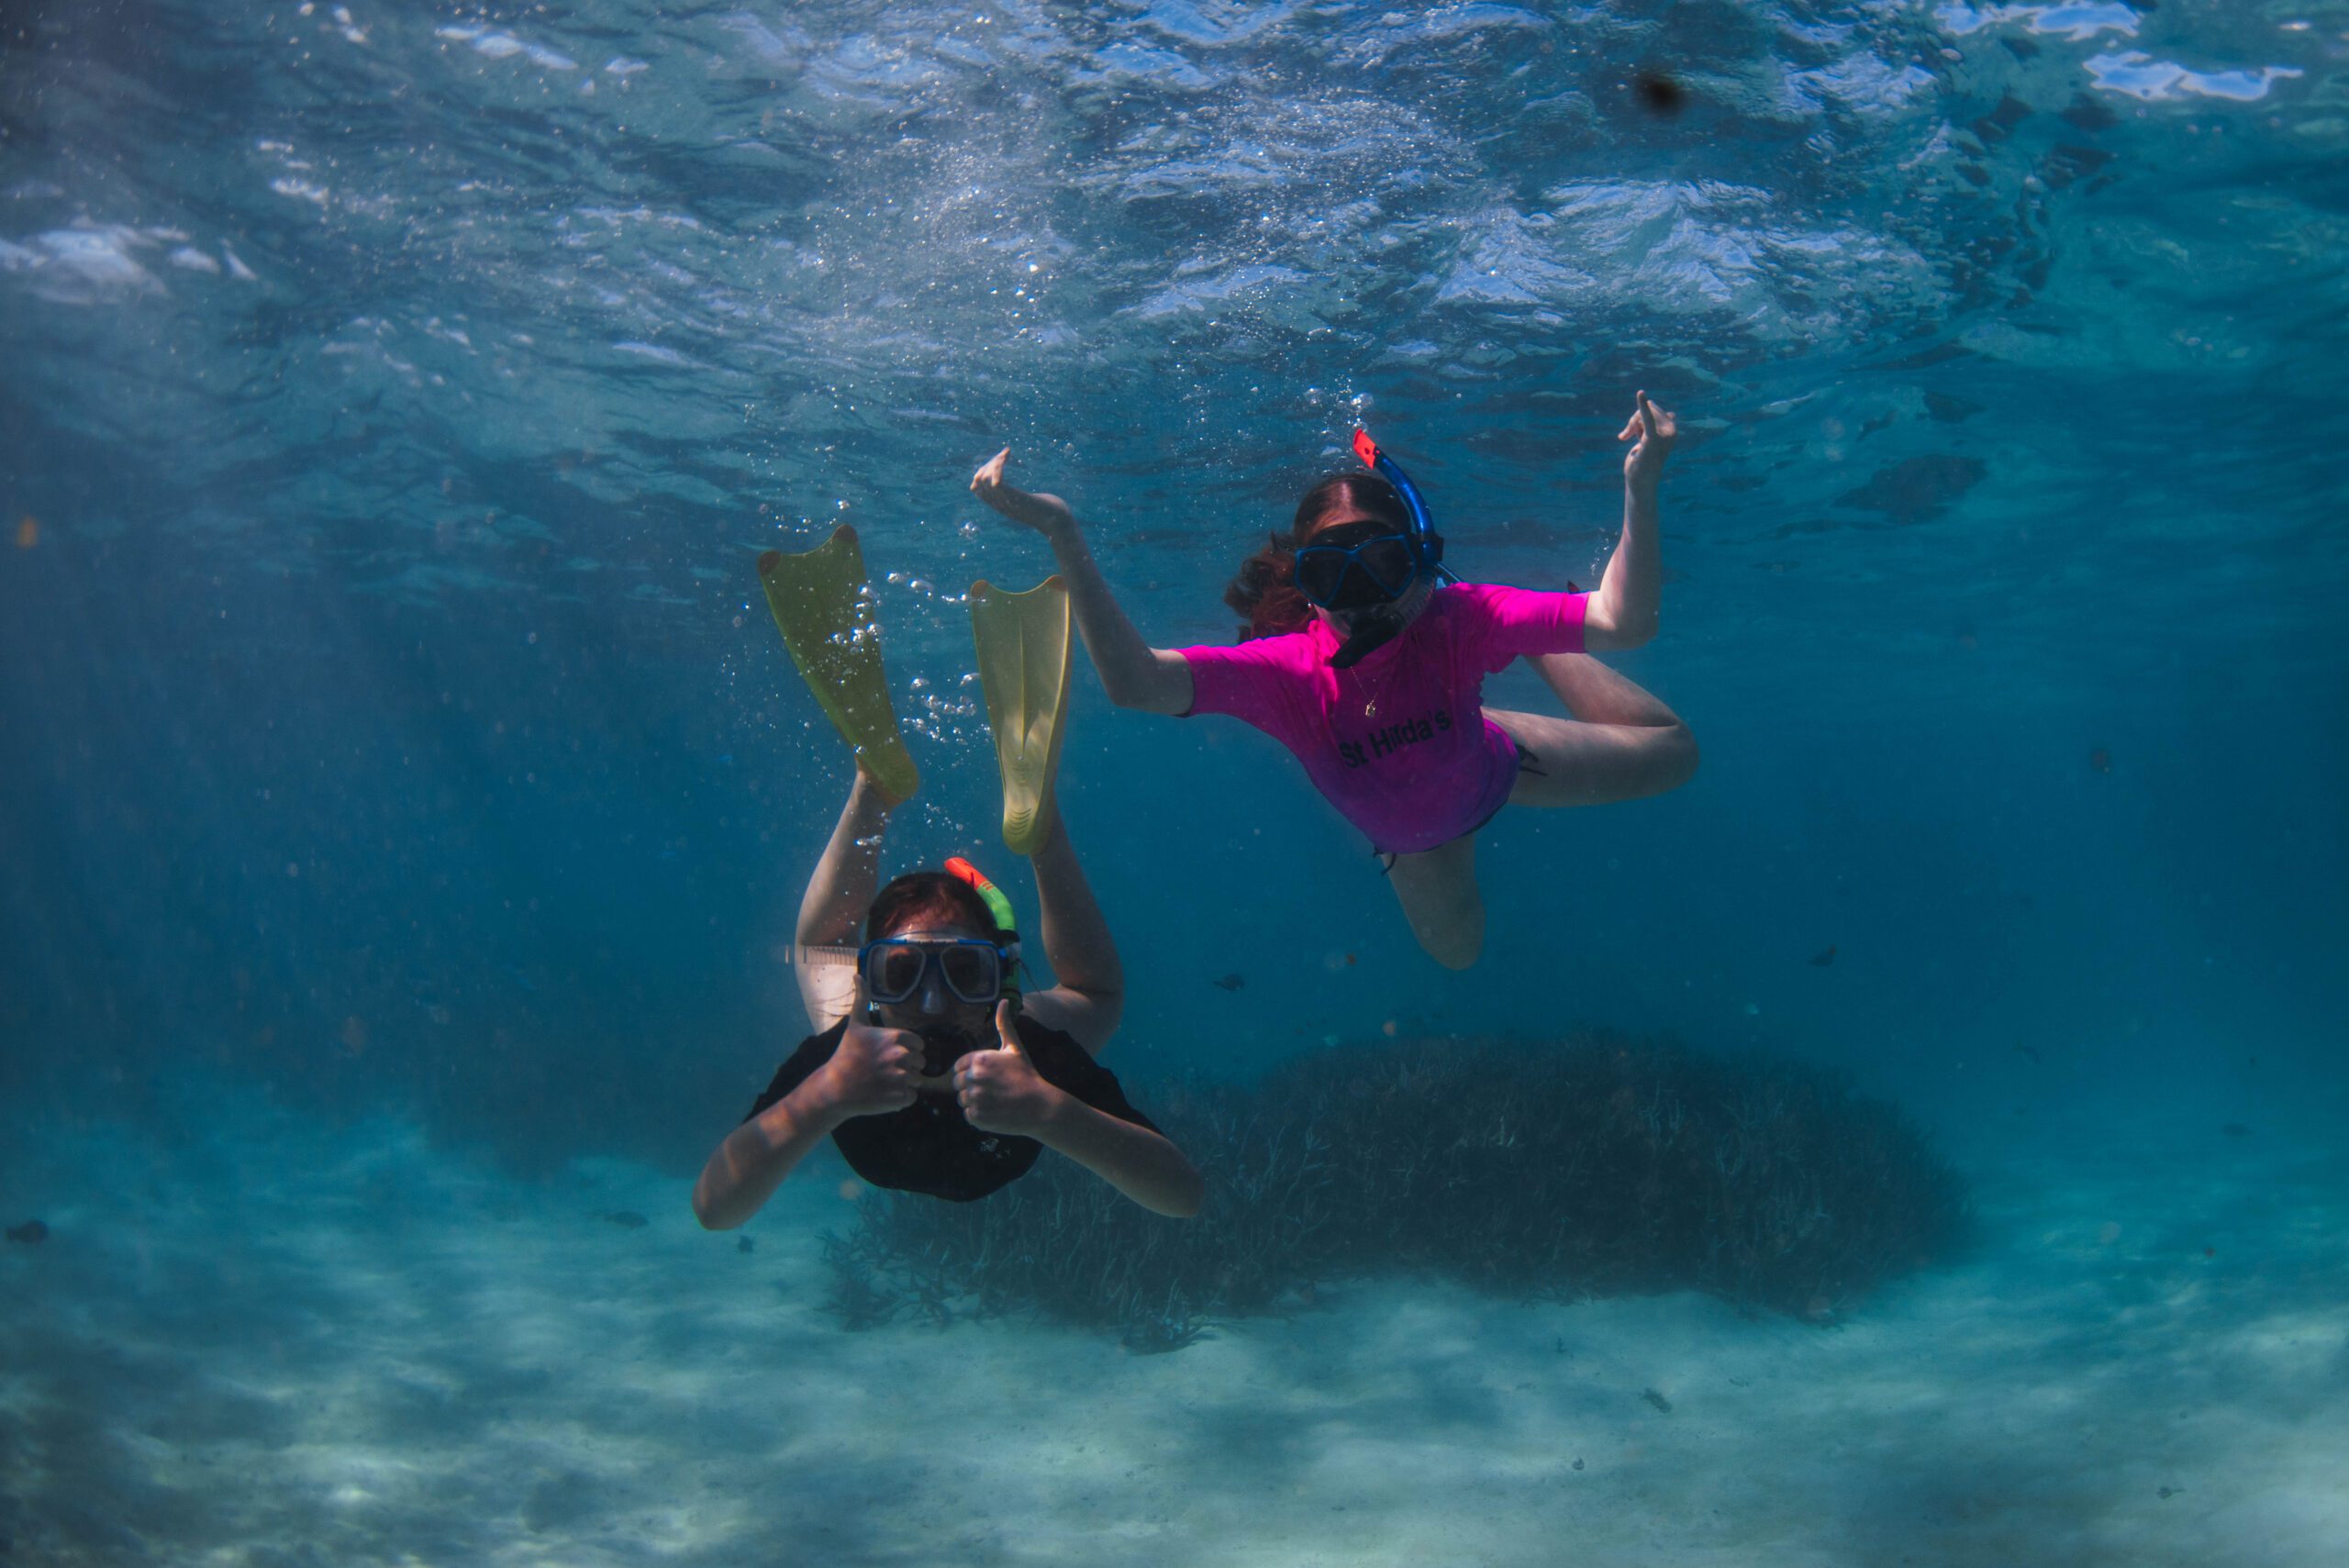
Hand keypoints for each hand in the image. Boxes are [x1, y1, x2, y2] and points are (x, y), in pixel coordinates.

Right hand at [817, 977, 921, 1116]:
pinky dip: (901, 1099)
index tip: (888, 1055)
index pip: (919, 1045)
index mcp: (896, 1038)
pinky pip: (912, 1097)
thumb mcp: (855, 1025)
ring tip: (883, 1082)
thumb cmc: (846, 1054)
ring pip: (917, 1081)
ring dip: (904, 1084)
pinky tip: (883, 1094)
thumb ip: (862, 999)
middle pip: (920, 1063)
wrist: (834, 1087)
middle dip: (906, 1068)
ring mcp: (900, 1078)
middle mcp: (900, 1056)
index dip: (907, 1051)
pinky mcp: (899, 1097)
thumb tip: (858, 975)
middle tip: (883, 1071)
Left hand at [954, 1000, 1060, 1135]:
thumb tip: (1003, 1000)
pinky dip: (979, 1116)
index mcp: (979, 1059)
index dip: (972, 1072)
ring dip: (975, 1102)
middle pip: (958, 1084)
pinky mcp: (977, 1117)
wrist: (1040, 1106)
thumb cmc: (1026, 1075)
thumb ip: (1004, 1025)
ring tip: (995, 1101)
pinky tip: (995, 1112)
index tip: (989, 1077)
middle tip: (993, 1090)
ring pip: (963, 1100)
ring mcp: (975, 1098)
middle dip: (972, 1087)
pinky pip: (968, 1115)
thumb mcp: (1015, 1048)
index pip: (958, 1067)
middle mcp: (975, 1077)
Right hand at [971, 448, 1076, 540]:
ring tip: (1005, 454)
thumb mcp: (1028, 501)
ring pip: (985, 479)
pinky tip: (1005, 457)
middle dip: (989, 463)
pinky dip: (998, 467)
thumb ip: (1016, 496)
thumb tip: (1009, 487)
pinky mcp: (1017, 499)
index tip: (1000, 459)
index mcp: (999, 505)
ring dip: (994, 462)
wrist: (1059, 520)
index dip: (984, 471)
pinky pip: (997, 483)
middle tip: (1004, 454)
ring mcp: (1006, 503)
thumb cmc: (1047, 509)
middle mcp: (999, 505)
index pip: (977, 488)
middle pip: (979, 480)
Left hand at [1619, 391, 1676, 487]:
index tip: (1630, 432)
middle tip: (1626, 436)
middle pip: (1648, 407)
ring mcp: (1664, 435)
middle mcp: (1671, 430)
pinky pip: (1647, 418)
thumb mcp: (1652, 439)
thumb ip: (1660, 425)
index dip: (1639, 417)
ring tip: (1629, 439)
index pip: (1653, 408)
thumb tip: (1672, 414)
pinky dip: (1642, 406)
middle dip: (1633, 420)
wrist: (1641, 481)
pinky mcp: (1652, 439)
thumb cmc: (1645, 461)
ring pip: (1641, 414)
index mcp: (1672, 428)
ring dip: (1631, 426)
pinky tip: (1640, 393)